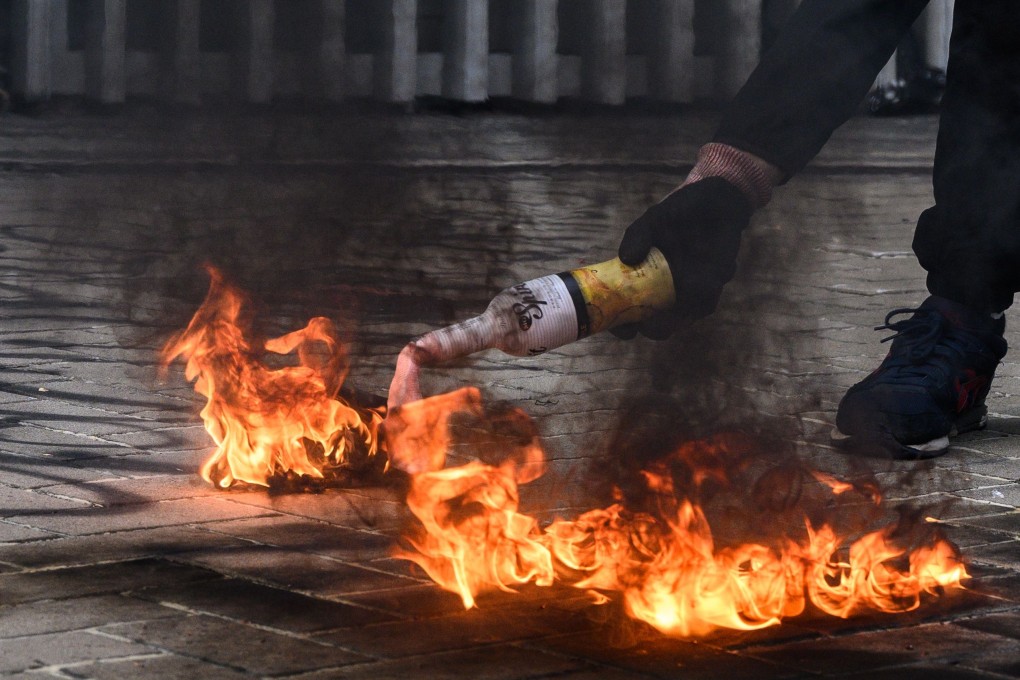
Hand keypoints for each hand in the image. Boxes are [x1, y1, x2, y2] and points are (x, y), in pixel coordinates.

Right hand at [614, 177, 752, 338]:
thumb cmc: (678, 214)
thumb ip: (637, 237)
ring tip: (672, 305)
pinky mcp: (712, 287)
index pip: (627, 311)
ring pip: (683, 318)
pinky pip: (706, 302)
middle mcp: (665, 292)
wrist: (714, 203)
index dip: (622, 325)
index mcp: (643, 281)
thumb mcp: (652, 221)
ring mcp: (689, 293)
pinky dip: (700, 297)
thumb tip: (626, 257)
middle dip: (653, 329)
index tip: (622, 329)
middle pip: (657, 325)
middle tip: (647, 326)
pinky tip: (700, 281)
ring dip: (678, 318)